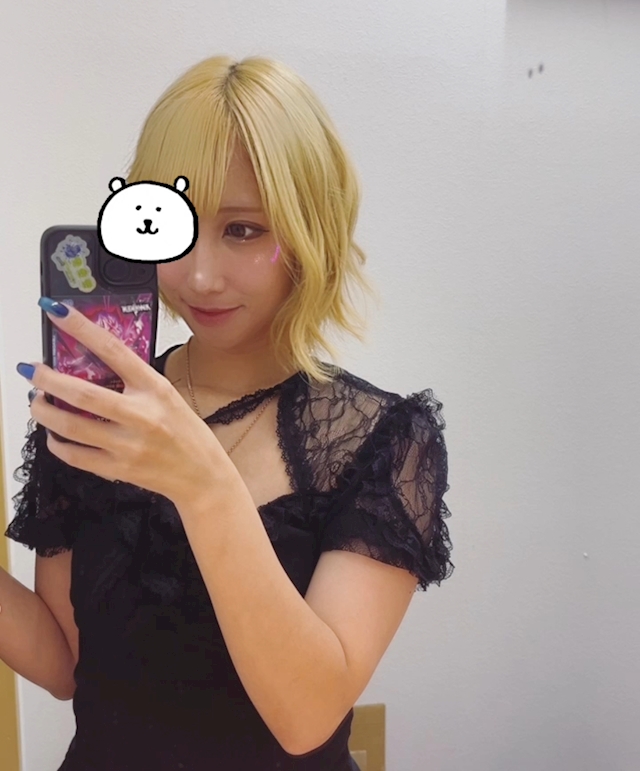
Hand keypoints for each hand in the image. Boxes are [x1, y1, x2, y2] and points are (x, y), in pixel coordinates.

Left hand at [18, 300, 231, 503]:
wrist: (204, 477)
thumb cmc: (188, 434)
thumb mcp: (168, 397)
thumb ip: (135, 383)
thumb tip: (93, 364)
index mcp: (155, 389)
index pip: (113, 350)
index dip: (81, 328)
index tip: (57, 312)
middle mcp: (142, 415)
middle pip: (82, 392)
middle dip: (47, 379)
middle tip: (31, 370)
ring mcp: (129, 445)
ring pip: (71, 426)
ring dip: (43, 412)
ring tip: (36, 402)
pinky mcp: (119, 470)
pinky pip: (76, 456)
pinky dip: (57, 443)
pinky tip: (54, 434)